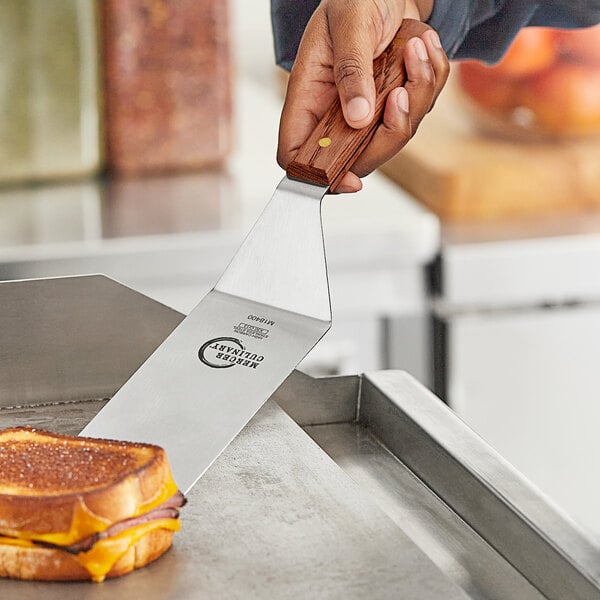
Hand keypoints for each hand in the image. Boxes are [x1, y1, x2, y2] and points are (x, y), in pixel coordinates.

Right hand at [277, 0, 448, 192]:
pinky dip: (431, 77)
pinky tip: (422, 47)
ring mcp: (367, 113)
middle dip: (390, 130)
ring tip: (415, 47)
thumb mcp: (349, 26)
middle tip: (401, 90)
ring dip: (418, 91)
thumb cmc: (355, 0)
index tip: (348, 179)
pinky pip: (420, 109)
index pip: (297, 153)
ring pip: (396, 134)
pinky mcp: (394, 105)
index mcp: (309, 98)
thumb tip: (357, 117)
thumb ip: (351, 70)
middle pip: (357, 158)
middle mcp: (335, 113)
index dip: (316, 175)